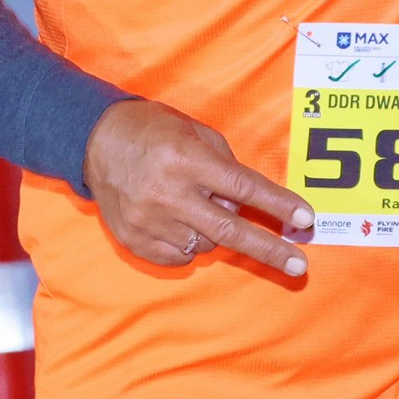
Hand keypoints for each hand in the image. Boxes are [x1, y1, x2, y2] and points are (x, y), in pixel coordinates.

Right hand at [83, 98, 313, 276]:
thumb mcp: (194, 131)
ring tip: (197, 206)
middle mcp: (167, 193)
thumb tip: (246, 205)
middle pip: (229, 230)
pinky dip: (190, 244)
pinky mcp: (134, 241)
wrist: (94, 141)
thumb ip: (224, 165)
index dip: (277, 204)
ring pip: (206, 245)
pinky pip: (181, 257)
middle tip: (299, 267)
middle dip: (269, 250)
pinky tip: (178, 220)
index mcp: (185, 159)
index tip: (305, 219)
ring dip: (215, 231)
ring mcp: (149, 221)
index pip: (242, 187)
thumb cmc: (153, 130)